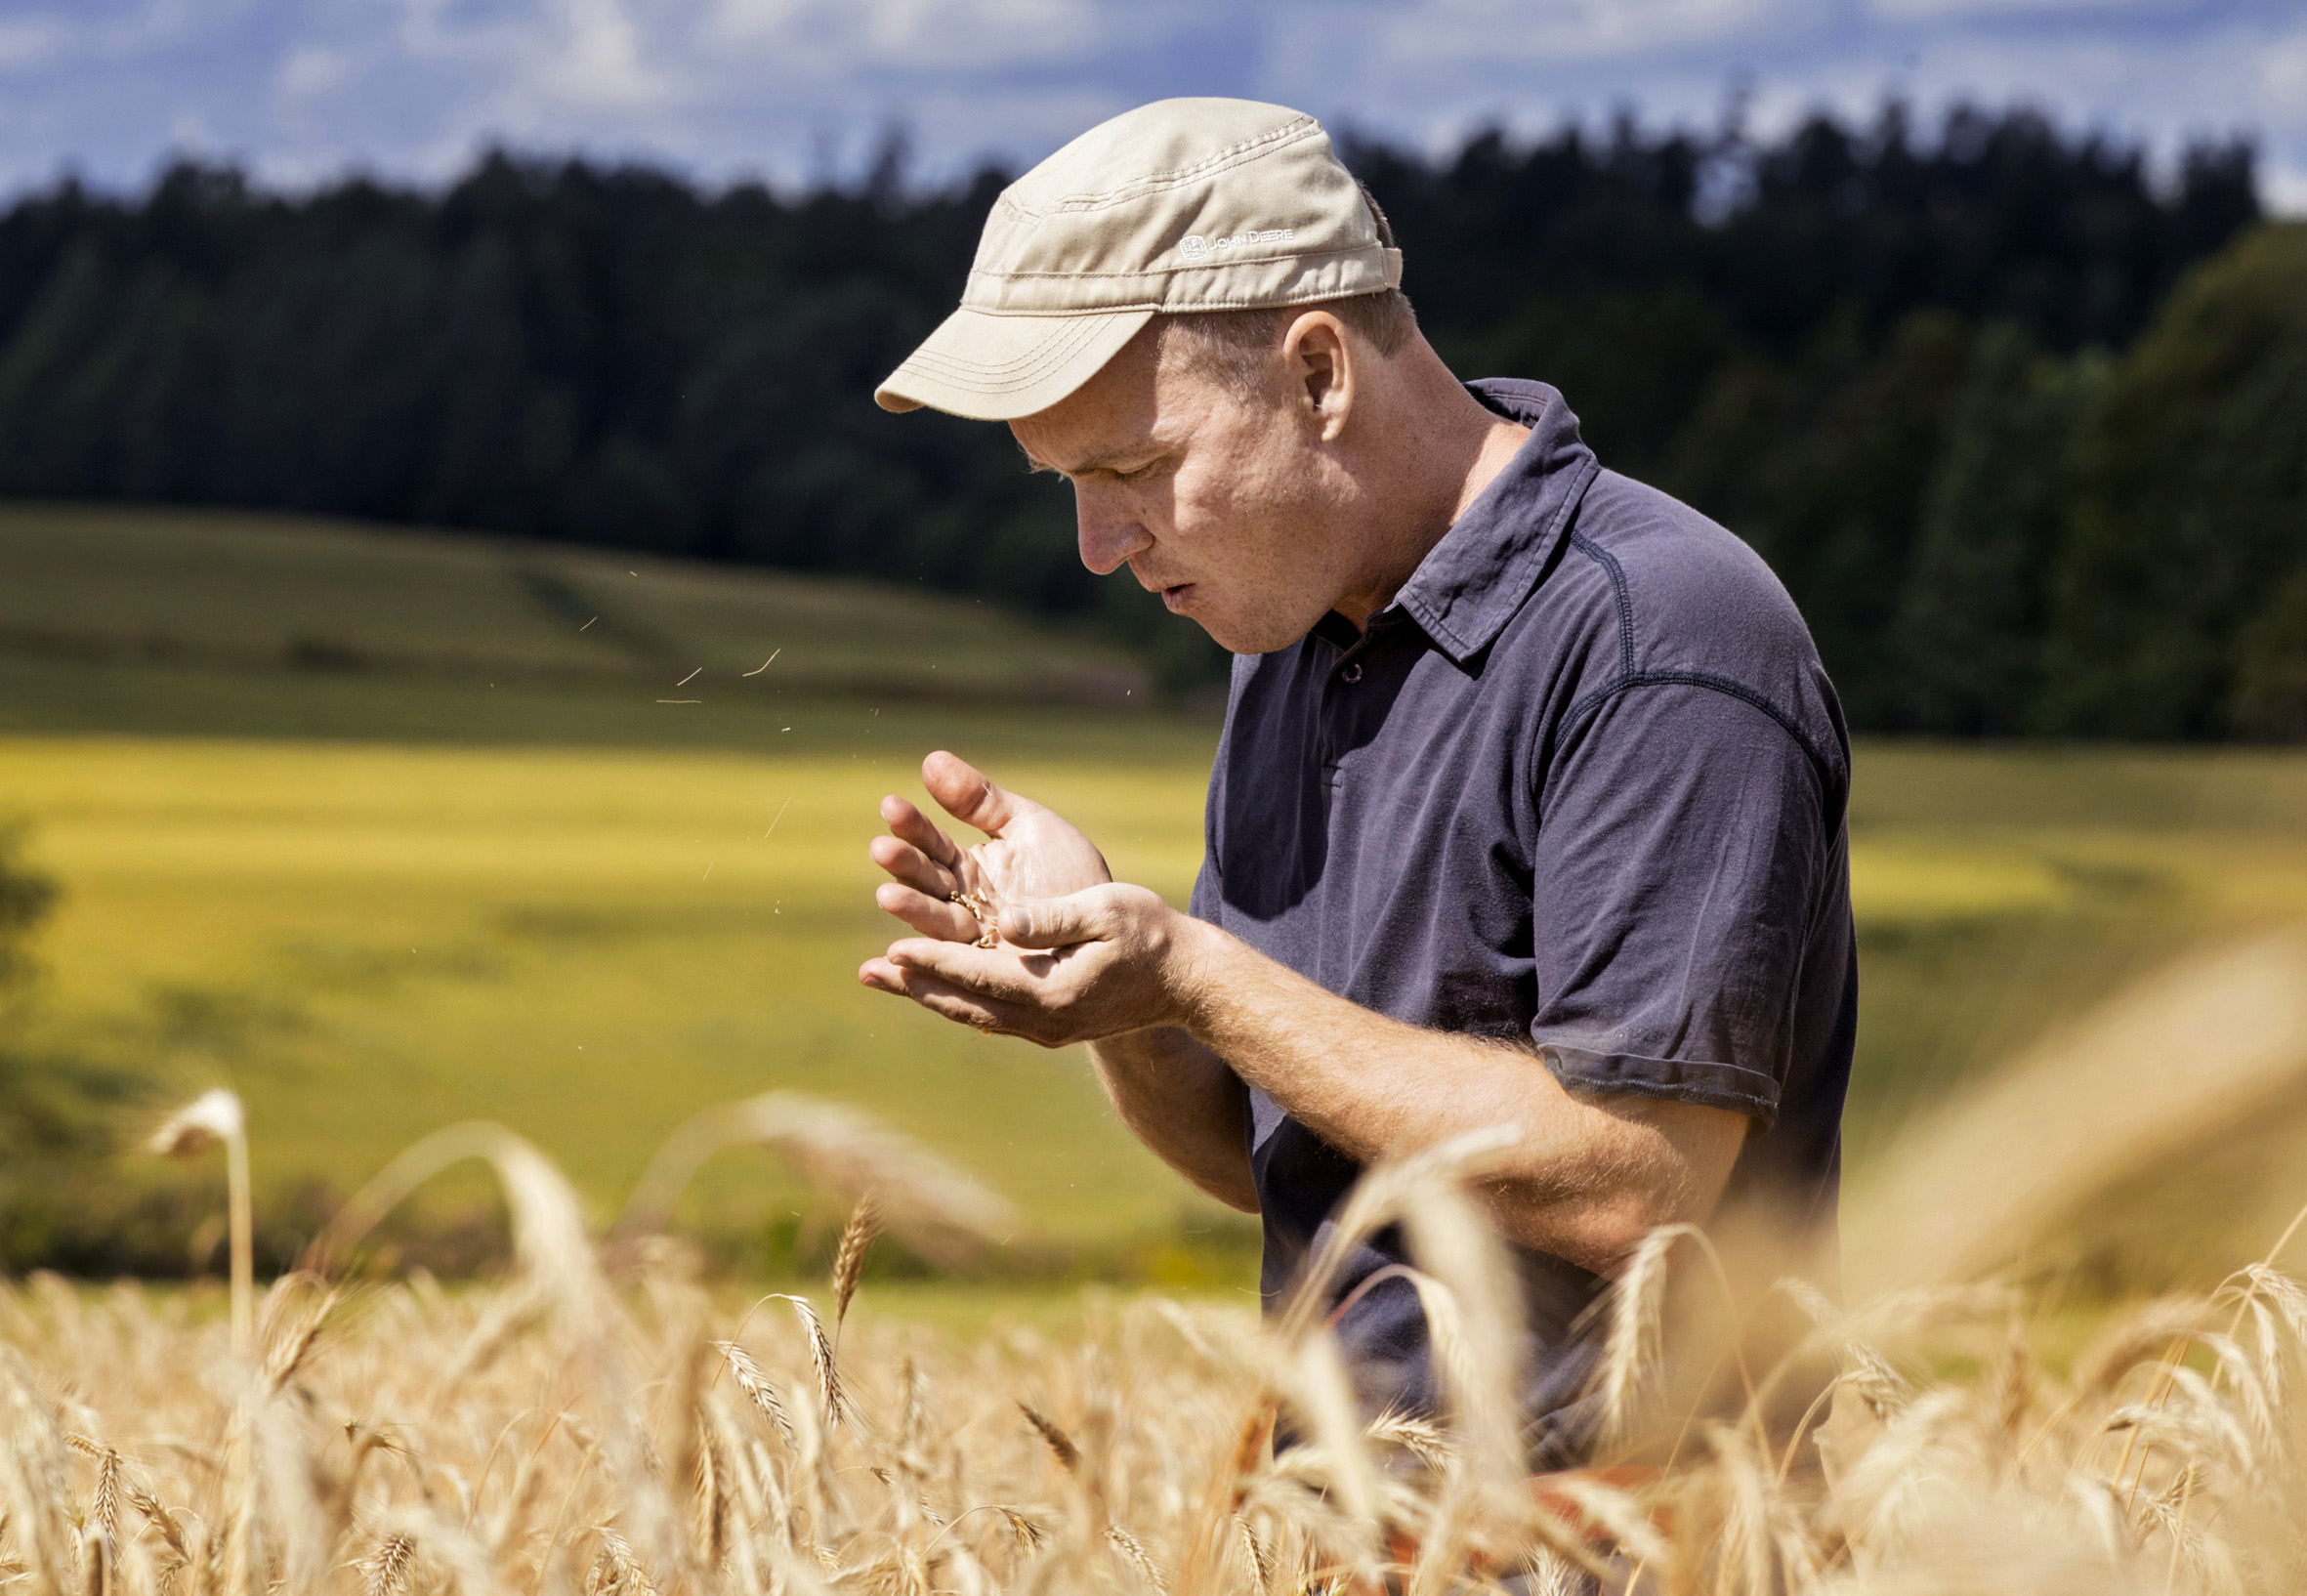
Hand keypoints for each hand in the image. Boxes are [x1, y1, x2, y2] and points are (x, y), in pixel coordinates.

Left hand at [860, 883, 1198, 1047]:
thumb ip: (1052, 917)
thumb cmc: (1149, 935)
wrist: (1185, 981)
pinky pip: (989, 1014)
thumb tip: (1003, 919)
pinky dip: (955, 998)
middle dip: (915, 985)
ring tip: (886, 979)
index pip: (979, 976)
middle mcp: (1044, 1021)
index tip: (893, 948)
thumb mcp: (1104, 911)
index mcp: (1054, 992)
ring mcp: (1046, 1030)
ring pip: (972, 1013)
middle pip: (964, 1003)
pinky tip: (933, 985)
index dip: (934, 961)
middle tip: (869, 971)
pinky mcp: (1049, 1027)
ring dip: (928, 994)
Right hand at [864, 751, 1112, 947]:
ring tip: (890, 895)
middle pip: (925, 883)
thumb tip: (930, 759)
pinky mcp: (986, 973)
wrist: (1115, 929)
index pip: (932, 844)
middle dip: (904, 866)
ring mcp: (972, 941)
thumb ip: (979, 800)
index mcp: (969, 867)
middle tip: (883, 848)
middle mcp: (962, 905)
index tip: (892, 805)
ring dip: (910, 911)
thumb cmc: (1070, 874)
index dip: (912, 826)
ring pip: (935, 924)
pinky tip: (882, 968)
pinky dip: (914, 971)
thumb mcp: (1028, 828)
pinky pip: (948, 970)